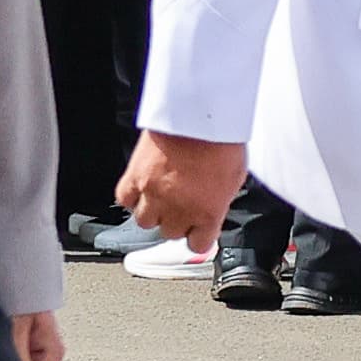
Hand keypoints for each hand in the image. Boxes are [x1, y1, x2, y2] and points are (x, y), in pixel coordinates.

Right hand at [114, 129, 249, 255]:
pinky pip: (125, 200)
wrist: (199, 115)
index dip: (198, 236)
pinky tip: (143, 187)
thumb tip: (212, 208)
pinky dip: (132, 196)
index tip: (197, 230)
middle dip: (175, 221)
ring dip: (152, 211)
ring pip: (144, 221)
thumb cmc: (222, 141)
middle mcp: (179, 210)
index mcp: (208, 213)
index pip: (198, 245)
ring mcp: (154, 195)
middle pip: (169, 233)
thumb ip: (219, 200)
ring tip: (161, 195)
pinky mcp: (135, 178)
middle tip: (180, 204)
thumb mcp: (234, 177)